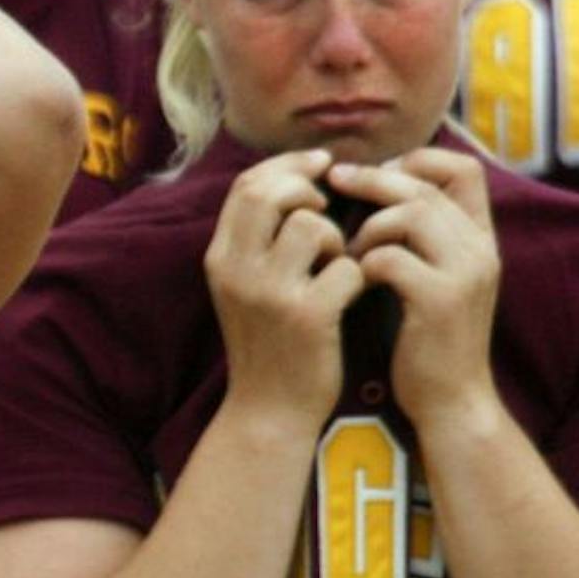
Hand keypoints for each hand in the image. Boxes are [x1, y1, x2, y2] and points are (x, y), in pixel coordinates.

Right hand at [206, 148, 363, 429]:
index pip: (247, 185)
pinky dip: (358, 275)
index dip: (287, 165)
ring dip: (336, 236)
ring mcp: (270, 294)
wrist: (269, 413)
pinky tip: (352, 295)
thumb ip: (259, 240)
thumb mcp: (245, 288)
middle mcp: (237, 271)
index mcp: (220, 258)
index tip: (319, 165)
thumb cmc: (268, 343)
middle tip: (330, 205)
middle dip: (309, 187)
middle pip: (271, 192)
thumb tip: (297, 181)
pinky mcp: (306, 317)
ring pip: (312, 225)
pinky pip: (346, 267)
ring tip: (336, 264)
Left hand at [327, 149, 501, 429]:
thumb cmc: (426, 340)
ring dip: (367, 225)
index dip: (417, 160)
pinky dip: (363, 262)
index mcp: (479, 238)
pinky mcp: (439, 302)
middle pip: (424, 186)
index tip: (377, 174)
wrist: (450, 402)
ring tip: (348, 250)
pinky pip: (391, 258)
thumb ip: (419, 238)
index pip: (463, 168)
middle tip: (336, 182)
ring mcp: (464, 274)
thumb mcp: (433, 279)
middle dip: (373, 180)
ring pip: (409, 214)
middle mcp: (480, 249)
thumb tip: (373, 190)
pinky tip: (353, 280)